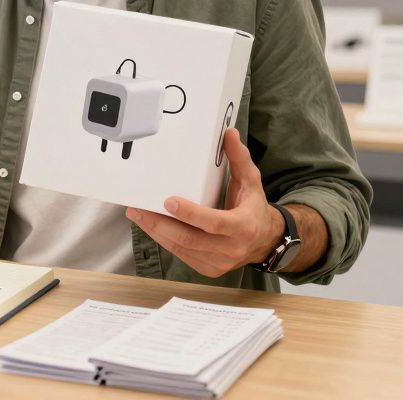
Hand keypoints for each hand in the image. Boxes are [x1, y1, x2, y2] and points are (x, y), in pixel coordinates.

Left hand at [126, 128, 283, 277]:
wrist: (265, 241)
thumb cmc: (253, 208)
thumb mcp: (251, 182)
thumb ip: (239, 159)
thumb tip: (229, 134)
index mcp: (244, 226)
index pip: (214, 223)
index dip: (190, 214)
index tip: (168, 201)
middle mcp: (231, 248)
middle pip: (190, 239)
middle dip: (159, 224)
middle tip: (137, 209)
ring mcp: (219, 263)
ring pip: (181, 248)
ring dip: (155, 232)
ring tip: (137, 214)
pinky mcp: (208, 269)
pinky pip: (181, 254)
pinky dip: (164, 240)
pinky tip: (150, 226)